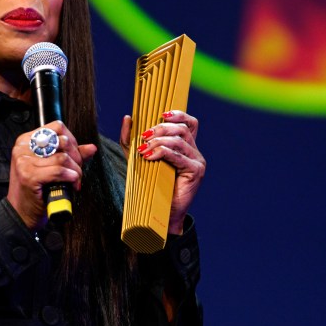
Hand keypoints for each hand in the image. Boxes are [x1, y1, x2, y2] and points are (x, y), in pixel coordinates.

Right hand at [7, 121, 96, 229]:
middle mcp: (23, 147)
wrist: (22, 214)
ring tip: (74, 181)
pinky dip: (70, 178)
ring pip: (63, 157)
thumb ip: (71, 155)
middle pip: (62, 140)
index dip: (72, 140)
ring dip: (76, 171)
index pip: (57, 127)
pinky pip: (59, 171)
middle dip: (76, 158)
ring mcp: (24, 161)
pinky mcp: (28, 175)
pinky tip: (71, 184)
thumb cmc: (37, 191)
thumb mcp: (52, 168)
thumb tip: (92, 148)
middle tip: (76, 172)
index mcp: (27, 140)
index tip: (75, 156)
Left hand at [120, 110, 205, 234]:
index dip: (178, 114)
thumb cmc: (150, 185)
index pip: (189, 122)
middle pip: (182, 128)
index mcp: (185, 146)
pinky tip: (150, 157)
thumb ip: (131, 139)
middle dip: (161, 128)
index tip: (161, 114)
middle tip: (144, 136)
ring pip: (179, 140)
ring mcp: (197, 161)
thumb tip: (128, 117)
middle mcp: (194, 151)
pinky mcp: (196, 171)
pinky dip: (163, 152)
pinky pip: (179, 155)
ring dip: (158, 141)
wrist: (159, 212)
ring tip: (144, 150)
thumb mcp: (137, 158)